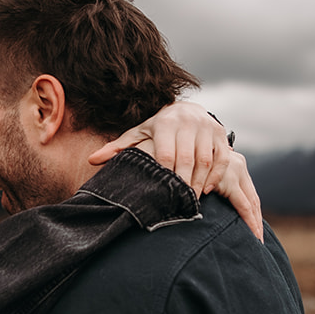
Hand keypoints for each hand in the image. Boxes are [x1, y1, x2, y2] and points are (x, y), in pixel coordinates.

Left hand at [87, 103, 262, 240]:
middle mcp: (188, 122)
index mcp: (165, 122)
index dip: (164, 175)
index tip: (160, 195)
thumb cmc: (157, 129)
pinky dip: (215, 175)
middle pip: (187, 159)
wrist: (186, 110)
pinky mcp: (221, 135)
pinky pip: (222, 158)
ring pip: (205, 160)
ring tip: (190, 201)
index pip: (166, 153)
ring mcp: (207, 127)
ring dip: (199, 183)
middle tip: (177, 204)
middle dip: (182, 183)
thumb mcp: (138, 135)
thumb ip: (118, 148)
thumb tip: (92, 160)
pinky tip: (206, 190)